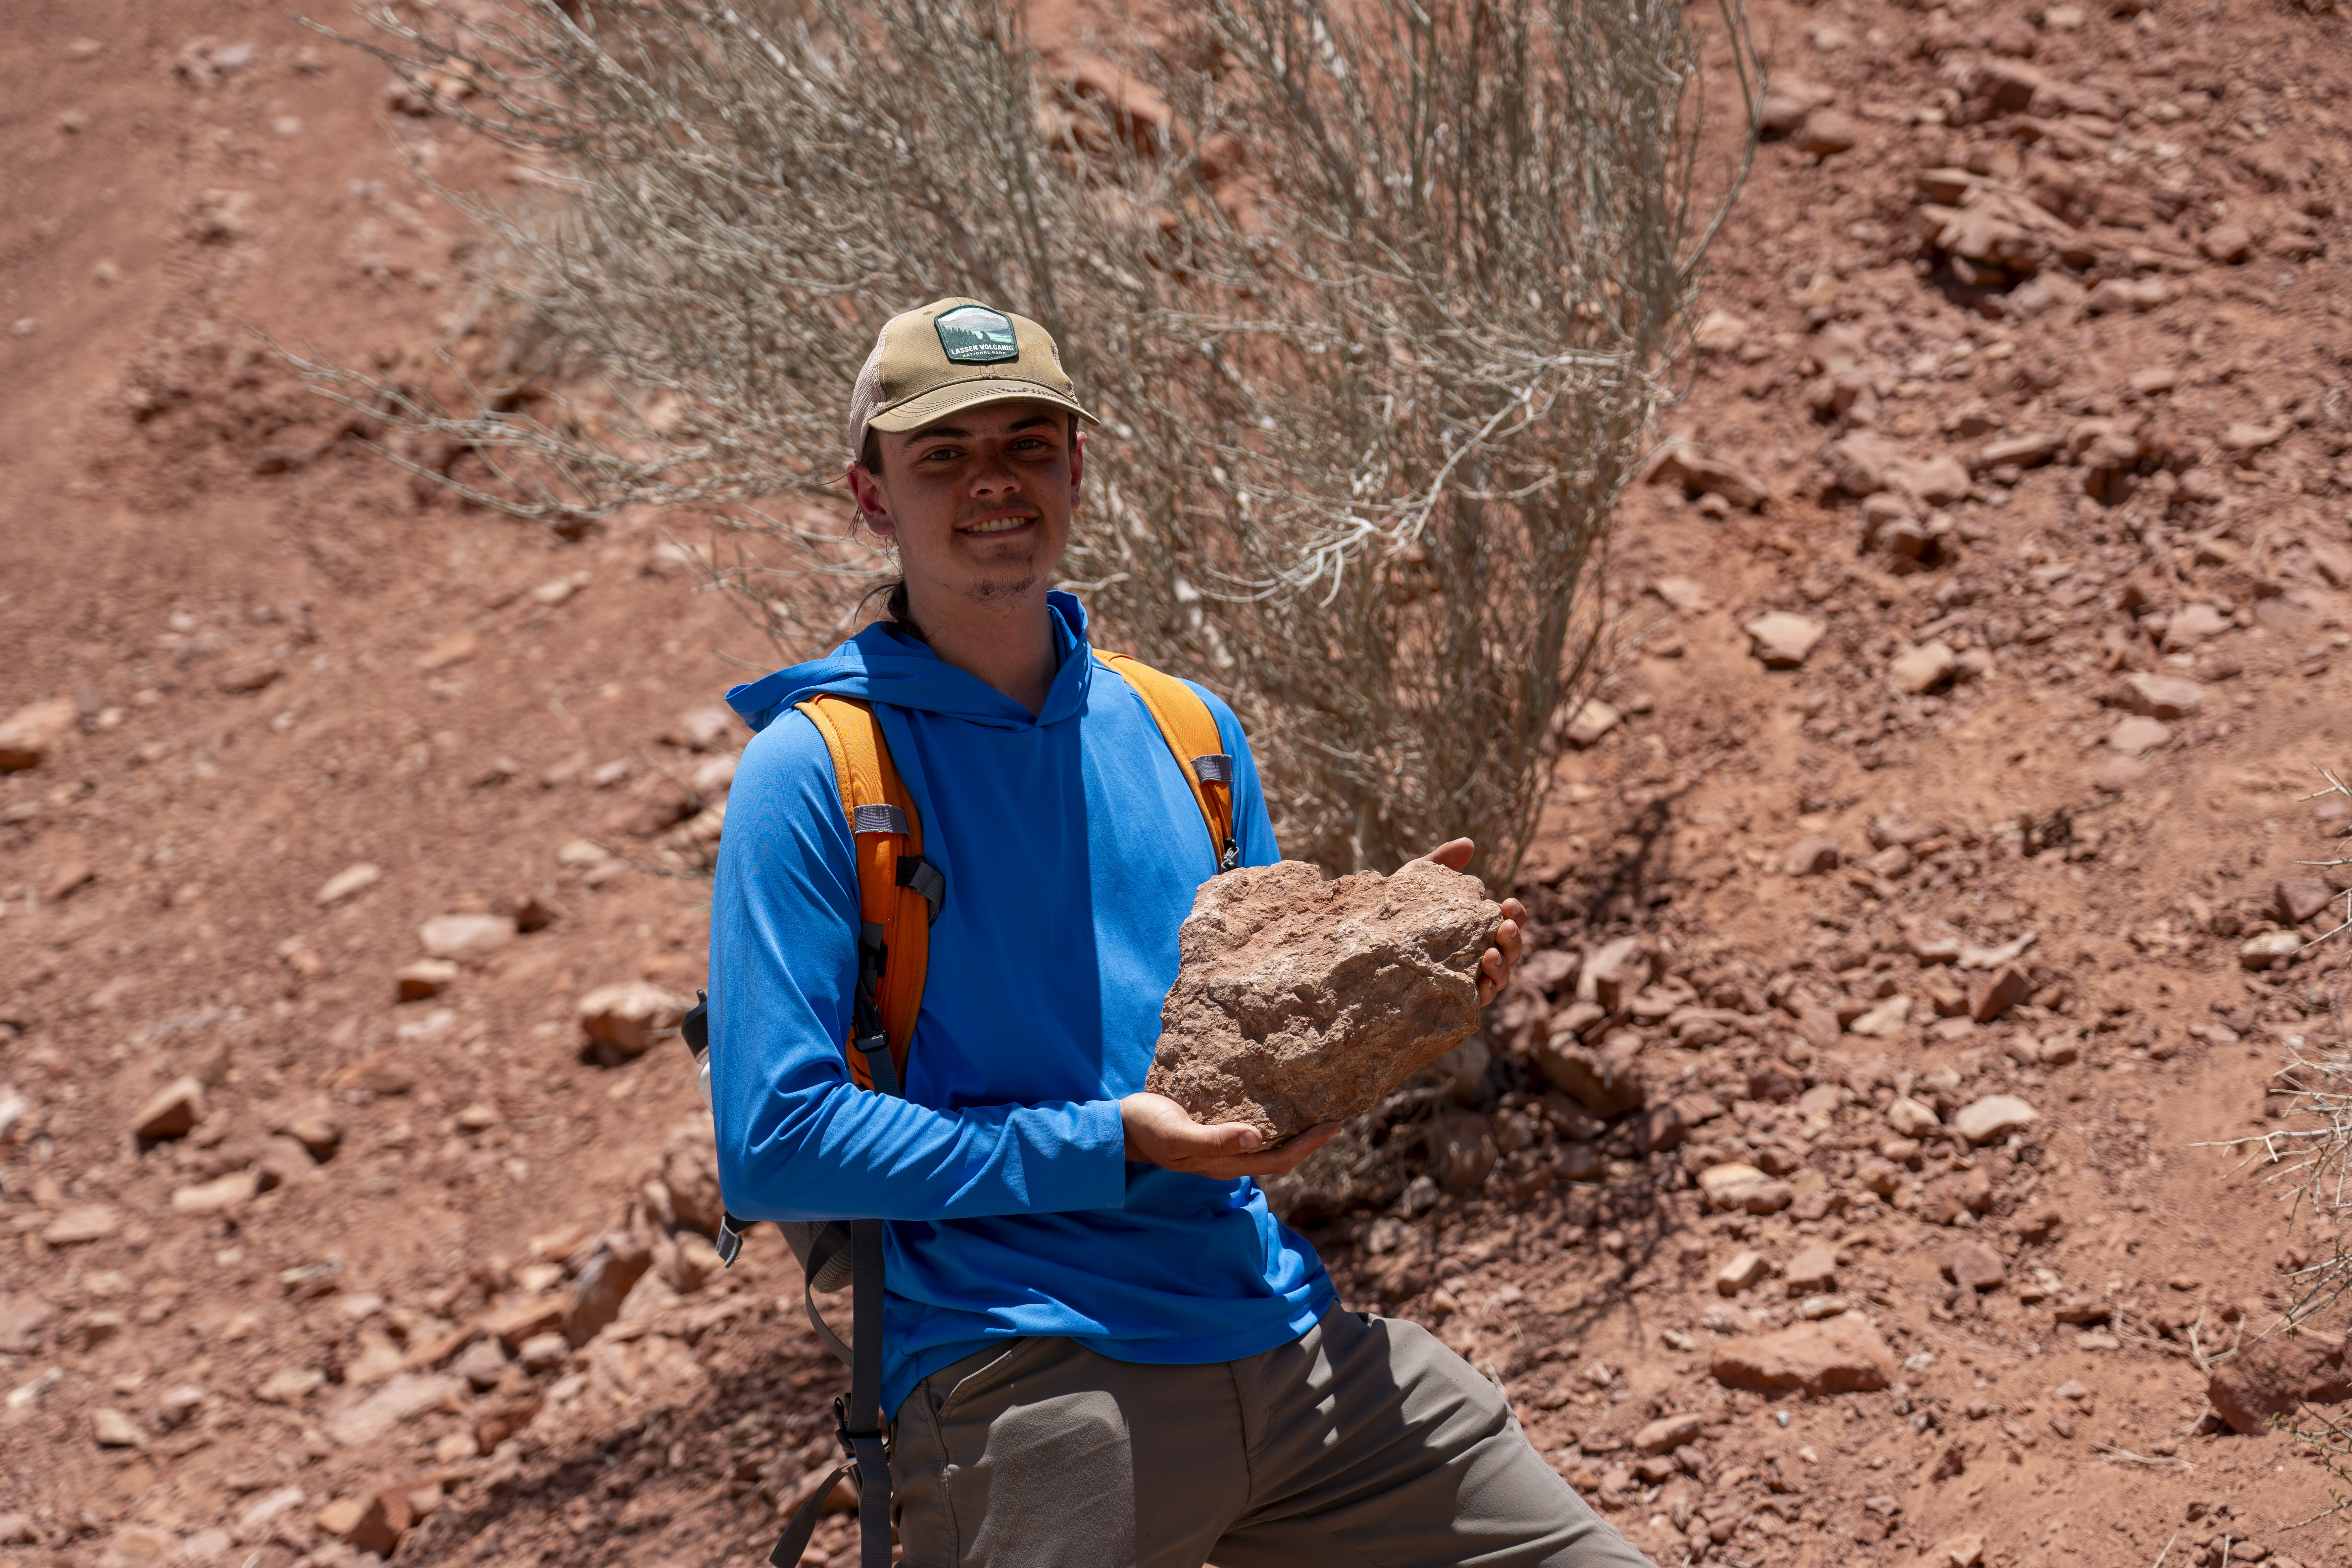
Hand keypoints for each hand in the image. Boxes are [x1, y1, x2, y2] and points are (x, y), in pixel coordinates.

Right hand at [1120, 1093, 1341, 1178]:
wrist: (1119, 1126)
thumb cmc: (1147, 1128)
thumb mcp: (1179, 1134)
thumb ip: (1216, 1139)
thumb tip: (1258, 1138)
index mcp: (1225, 1164)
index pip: (1279, 1161)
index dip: (1309, 1147)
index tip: (1334, 1126)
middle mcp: (1227, 1159)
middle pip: (1279, 1155)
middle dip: (1309, 1141)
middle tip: (1335, 1117)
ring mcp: (1219, 1147)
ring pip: (1267, 1144)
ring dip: (1292, 1131)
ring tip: (1313, 1108)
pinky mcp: (1209, 1130)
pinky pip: (1249, 1129)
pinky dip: (1270, 1120)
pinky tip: (1275, 1102)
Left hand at [1403, 838, 1526, 1006]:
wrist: (1366, 942)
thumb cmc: (1399, 911)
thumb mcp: (1418, 883)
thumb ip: (1442, 863)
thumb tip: (1468, 844)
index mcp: (1478, 927)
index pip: (1508, 921)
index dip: (1516, 914)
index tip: (1509, 903)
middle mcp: (1479, 954)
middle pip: (1510, 950)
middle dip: (1514, 939)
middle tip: (1506, 926)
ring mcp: (1469, 978)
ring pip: (1500, 977)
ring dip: (1502, 966)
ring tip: (1491, 954)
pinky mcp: (1454, 999)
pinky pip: (1477, 1002)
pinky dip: (1483, 992)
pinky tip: (1480, 985)